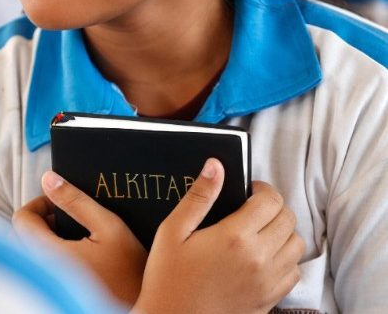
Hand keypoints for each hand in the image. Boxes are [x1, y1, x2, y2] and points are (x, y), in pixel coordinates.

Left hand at [13, 170, 146, 305]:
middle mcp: (41, 269)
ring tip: (76, 236)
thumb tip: (48, 178)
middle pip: (22, 233)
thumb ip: (76, 201)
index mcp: (50, 253)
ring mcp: (47, 280)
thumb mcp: (109, 226)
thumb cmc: (128, 270)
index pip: (21, 219)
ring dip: (47, 236)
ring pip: (29, 249)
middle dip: (43, 219)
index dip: (40, 204)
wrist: (142, 306)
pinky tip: (77, 254)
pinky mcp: (57, 288)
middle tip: (70, 218)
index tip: (61, 205)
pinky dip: (51, 252)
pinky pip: (39, 263)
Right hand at [135, 159, 304, 313]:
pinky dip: (286, 259)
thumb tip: (216, 165)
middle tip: (253, 208)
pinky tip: (263, 257)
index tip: (249, 189)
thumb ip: (199, 197)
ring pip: (296, 244)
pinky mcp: (270, 299)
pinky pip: (294, 271)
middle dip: (274, 207)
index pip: (271, 200)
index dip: (262, 188)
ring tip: (259, 231)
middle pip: (288, 219)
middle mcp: (259, 258)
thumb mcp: (173, 231)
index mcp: (235, 237)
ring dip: (283, 232)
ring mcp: (268, 281)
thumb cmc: (167, 278)